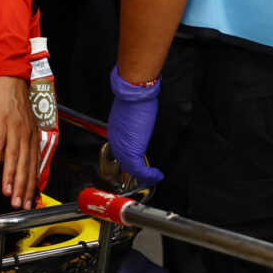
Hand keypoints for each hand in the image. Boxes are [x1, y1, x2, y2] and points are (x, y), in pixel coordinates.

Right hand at [0, 76, 38, 209]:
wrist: (11, 79)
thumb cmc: (14, 103)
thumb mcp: (22, 126)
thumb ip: (20, 145)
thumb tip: (17, 163)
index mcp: (31, 139)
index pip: (32, 168)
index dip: (30, 187)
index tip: (27, 203)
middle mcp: (26, 136)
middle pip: (25, 167)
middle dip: (22, 188)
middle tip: (18, 205)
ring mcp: (15, 129)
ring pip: (14, 158)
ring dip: (10, 177)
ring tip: (6, 193)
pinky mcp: (2, 121)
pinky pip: (0, 142)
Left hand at [107, 65, 163, 184]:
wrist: (134, 95)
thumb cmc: (134, 100)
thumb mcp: (131, 116)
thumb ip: (133, 126)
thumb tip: (140, 129)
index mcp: (115, 133)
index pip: (120, 152)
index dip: (130, 160)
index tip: (141, 165)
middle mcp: (116, 141)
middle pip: (123, 163)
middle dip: (136, 172)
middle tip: (149, 175)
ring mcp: (122, 146)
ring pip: (130, 168)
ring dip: (144, 176)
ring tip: (154, 177)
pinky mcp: (132, 150)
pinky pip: (138, 169)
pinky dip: (149, 175)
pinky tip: (157, 175)